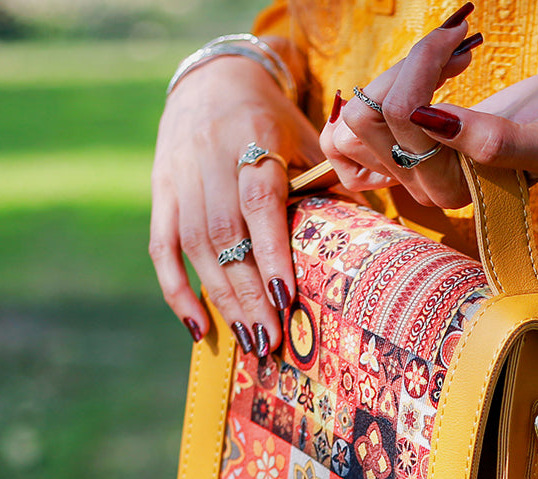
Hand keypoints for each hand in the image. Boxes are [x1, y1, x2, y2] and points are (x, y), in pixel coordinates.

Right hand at [149, 47, 321, 353]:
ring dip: (221, 300)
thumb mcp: (308, 138)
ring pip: (195, 247)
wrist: (213, 79)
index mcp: (253, 138)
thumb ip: (334, 181)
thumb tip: (375, 227)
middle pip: (225, 235)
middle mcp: (209, 157)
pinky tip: (199, 328)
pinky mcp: (161, 192)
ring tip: (249, 341)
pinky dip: (177, 291)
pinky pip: (162, 247)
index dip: (270, 251)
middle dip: (248, 294)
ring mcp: (180, 177)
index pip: (259, 201)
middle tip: (271, 341)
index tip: (286, 298)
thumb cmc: (274, 121)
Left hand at [319, 6, 487, 209]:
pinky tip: (416, 78)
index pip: (404, 115)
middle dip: (406, 66)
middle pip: (368, 117)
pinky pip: (349, 134)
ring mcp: (407, 171)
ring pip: (354, 121)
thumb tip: (439, 121)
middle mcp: (421, 186)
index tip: (461, 38)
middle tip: (450, 43)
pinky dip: (374, 96)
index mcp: (451, 189)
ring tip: (436, 62)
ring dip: (390, 78)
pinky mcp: (398, 153)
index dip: (425, 64)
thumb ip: (497, 142)